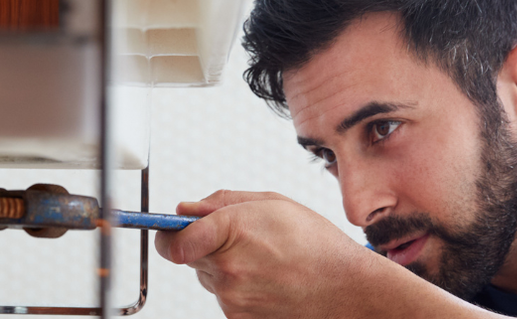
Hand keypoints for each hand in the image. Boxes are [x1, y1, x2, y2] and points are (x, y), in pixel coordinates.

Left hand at [154, 190, 392, 317]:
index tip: (171, 230)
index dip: (169, 234)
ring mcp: (233, 299)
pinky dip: (238, 288)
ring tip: (264, 260)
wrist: (347, 289)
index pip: (174, 240)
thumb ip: (222, 203)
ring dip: (223, 267)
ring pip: (207, 277)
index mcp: (233, 232)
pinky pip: (224, 297)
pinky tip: (266, 279)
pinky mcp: (239, 318)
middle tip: (240, 239)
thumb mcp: (272, 204)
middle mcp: (228, 270)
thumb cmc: (317, 245)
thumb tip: (186, 209)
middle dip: (204, 245)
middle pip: (187, 256)